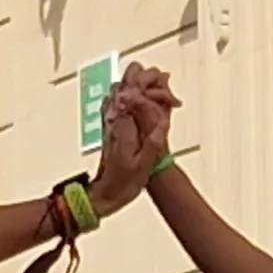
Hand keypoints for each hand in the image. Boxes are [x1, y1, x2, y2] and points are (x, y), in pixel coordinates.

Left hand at [89, 65, 179, 214]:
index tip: (167, 97)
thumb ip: (153, 140)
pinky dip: (133, 95)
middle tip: (164, 94)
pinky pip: (119, 99)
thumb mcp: (144, 165)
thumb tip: (162, 120)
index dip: (153, 85)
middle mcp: (114, 117)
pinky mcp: (111, 124)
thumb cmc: (122, 182)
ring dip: (142, 86)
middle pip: (127, 78)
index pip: (135, 88)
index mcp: (123, 123)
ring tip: (159, 98)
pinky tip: (144, 103)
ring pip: (122, 85)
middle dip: (148, 79)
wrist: (104, 193)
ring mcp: (111, 119)